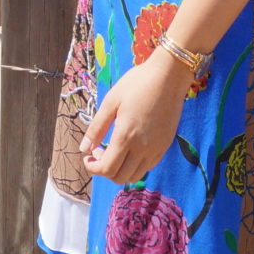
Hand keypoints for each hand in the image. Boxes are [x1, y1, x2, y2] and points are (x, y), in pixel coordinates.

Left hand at [80, 53, 193, 184]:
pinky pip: (147, 167)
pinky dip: (134, 165)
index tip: (88, 155)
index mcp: (126, 136)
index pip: (107, 169)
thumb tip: (84, 148)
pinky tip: (130, 147)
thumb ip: (97, 127)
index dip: (93, 167)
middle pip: (120, 177)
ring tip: (115, 149)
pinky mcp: (165, 146)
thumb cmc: (137, 84)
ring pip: (135, 176)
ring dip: (120, 170)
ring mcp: (156, 149)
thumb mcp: (111, 101)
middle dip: (105, 169)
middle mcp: (143, 148)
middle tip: (100, 149)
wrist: (169, 76)